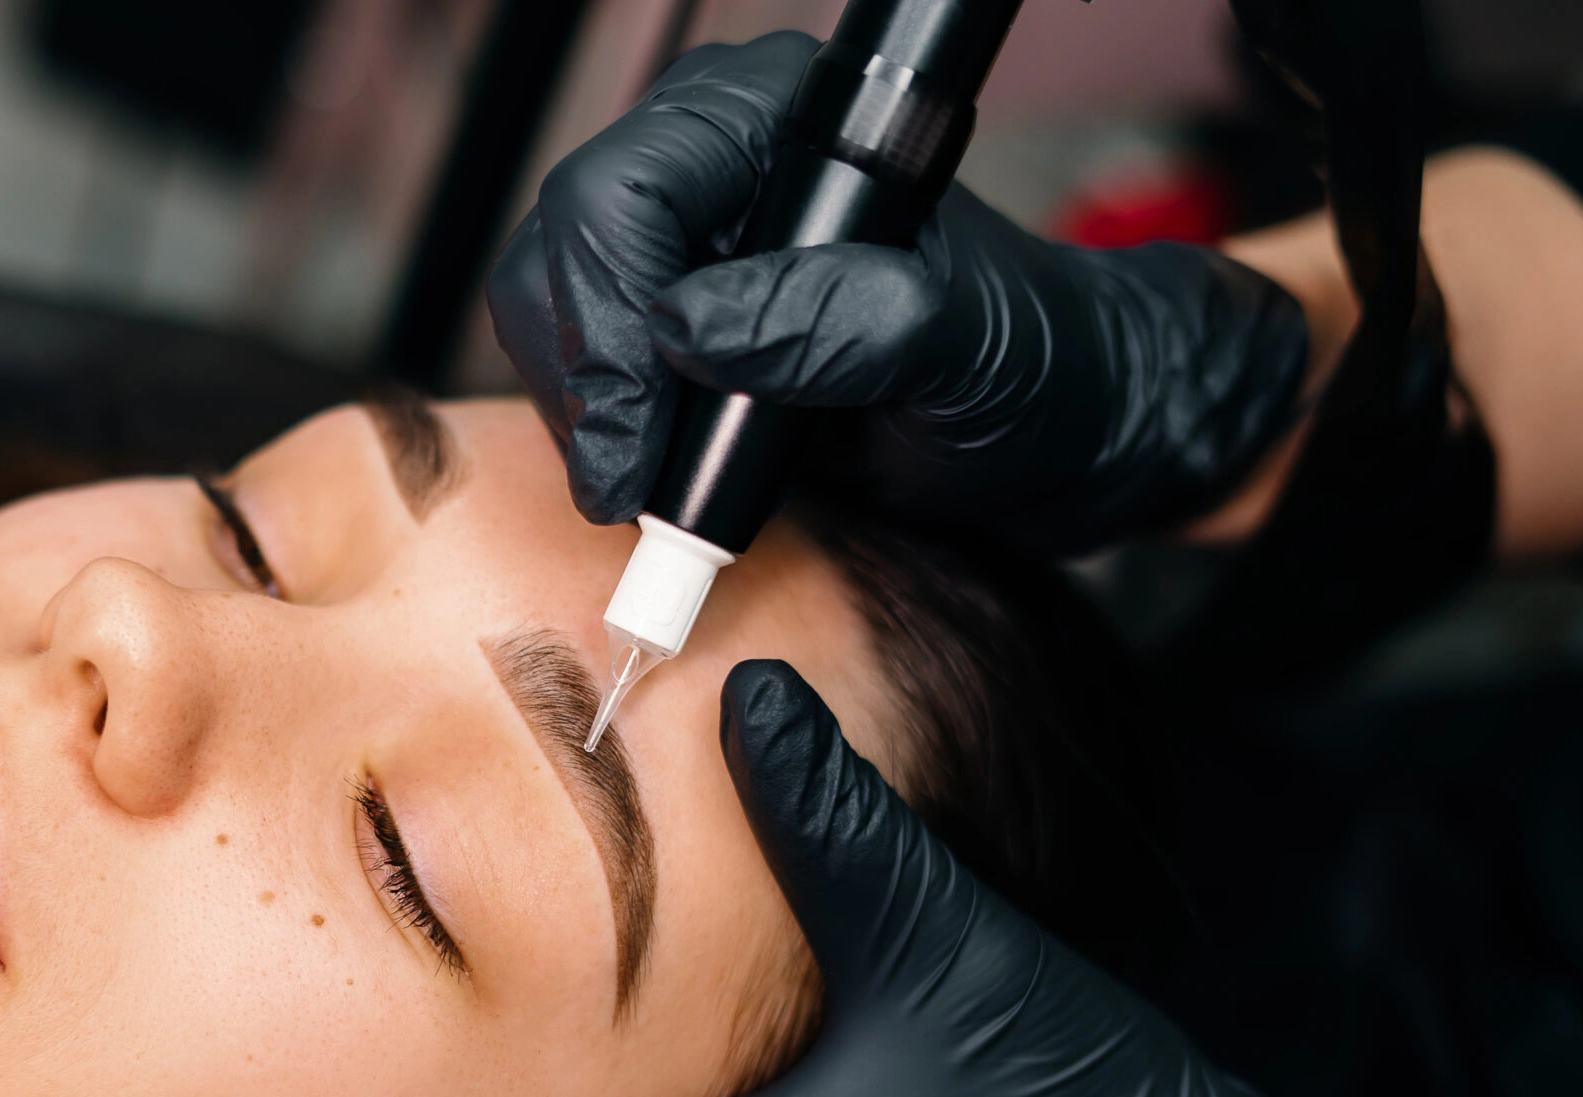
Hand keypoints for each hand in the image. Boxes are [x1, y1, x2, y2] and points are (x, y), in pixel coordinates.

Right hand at [486, 32, 1312, 556]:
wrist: (1038, 430)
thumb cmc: (1024, 371)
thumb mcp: (964, 351)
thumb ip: (849, 322)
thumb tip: (692, 328)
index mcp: (788, 120)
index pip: (627, 191)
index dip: (606, 329)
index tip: (635, 455)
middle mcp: (716, 156)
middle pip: (563, 243)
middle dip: (585, 378)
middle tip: (632, 490)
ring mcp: (677, 233)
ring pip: (544, 298)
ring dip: (581, 409)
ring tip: (655, 486)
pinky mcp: (655, 307)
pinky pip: (567, 353)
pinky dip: (593, 425)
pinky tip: (656, 470)